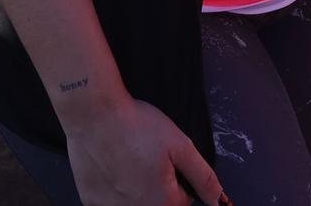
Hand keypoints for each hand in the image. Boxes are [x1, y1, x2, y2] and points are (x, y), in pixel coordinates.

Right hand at [64, 93, 224, 205]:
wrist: (93, 112)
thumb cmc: (136, 125)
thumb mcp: (180, 145)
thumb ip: (203, 176)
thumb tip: (219, 200)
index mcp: (163, 201)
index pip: (183, 201)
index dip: (178, 178)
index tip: (165, 159)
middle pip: (157, 203)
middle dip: (156, 185)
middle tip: (144, 158)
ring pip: (132, 202)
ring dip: (134, 188)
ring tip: (127, 159)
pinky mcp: (91, 199)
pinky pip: (109, 200)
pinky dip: (111, 187)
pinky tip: (109, 165)